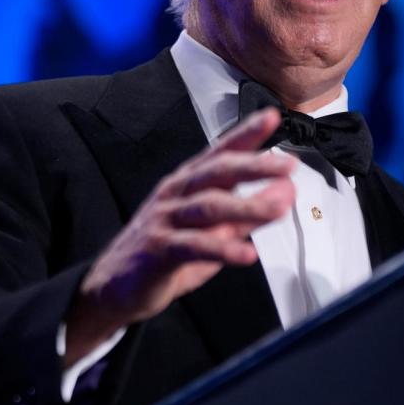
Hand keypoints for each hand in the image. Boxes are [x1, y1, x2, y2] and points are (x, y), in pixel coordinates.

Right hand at [63, 108, 294, 363]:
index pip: (221, 151)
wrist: (116, 287)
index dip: (246, 133)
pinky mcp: (158, 250)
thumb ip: (249, 213)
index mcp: (189, 182)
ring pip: (208, 206)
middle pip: (217, 171)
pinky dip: (222, 249)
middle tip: (288, 165)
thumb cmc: (168, 253)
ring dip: (246, 206)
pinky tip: (247, 254)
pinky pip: (193, 246)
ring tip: (278, 209)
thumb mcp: (214, 230)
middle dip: (254, 166)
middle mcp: (176, 193)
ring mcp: (164, 219)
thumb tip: (286, 192)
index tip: (273, 117)